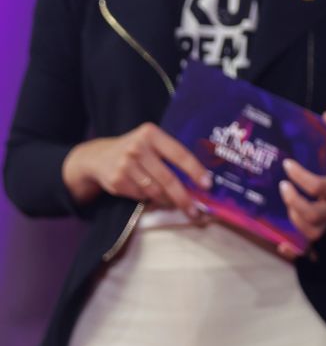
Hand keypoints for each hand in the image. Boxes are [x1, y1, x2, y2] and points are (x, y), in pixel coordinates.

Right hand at [62, 123, 211, 218]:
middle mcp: (138, 148)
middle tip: (195, 211)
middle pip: (167, 178)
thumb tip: (199, 179)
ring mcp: (125, 165)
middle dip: (183, 197)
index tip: (207, 184)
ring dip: (167, 200)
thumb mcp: (152, 142)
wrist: (98, 156)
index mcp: (151, 134)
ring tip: (175, 203)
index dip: (195, 170)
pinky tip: (152, 197)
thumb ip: (171, 154)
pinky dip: (150, 199)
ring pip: (154, 191)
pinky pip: (141, 196)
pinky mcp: (117, 181)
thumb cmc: (136, 149)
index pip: (179, 154)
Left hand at [278, 110, 325, 258]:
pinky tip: (280, 244)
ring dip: (295, 222)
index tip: (287, 164)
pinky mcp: (315, 227)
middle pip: (318, 215)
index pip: (322, 186)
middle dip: (297, 202)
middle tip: (282, 187)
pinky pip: (307, 247)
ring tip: (282, 206)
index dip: (303, 178)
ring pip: (313, 232)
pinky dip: (294, 249)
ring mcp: (325, 220)